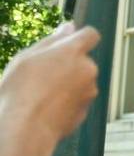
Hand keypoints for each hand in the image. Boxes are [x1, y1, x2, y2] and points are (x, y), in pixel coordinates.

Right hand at [0, 24, 99, 142]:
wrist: (25, 128)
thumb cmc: (20, 90)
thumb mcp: (27, 57)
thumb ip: (52, 41)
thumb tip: (69, 27)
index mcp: (74, 52)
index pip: (90, 35)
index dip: (79, 37)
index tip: (66, 43)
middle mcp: (88, 70)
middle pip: (82, 61)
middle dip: (68, 65)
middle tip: (41, 74)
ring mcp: (89, 92)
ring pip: (80, 82)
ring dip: (67, 84)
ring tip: (40, 94)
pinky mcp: (85, 111)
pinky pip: (76, 100)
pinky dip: (66, 101)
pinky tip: (46, 108)